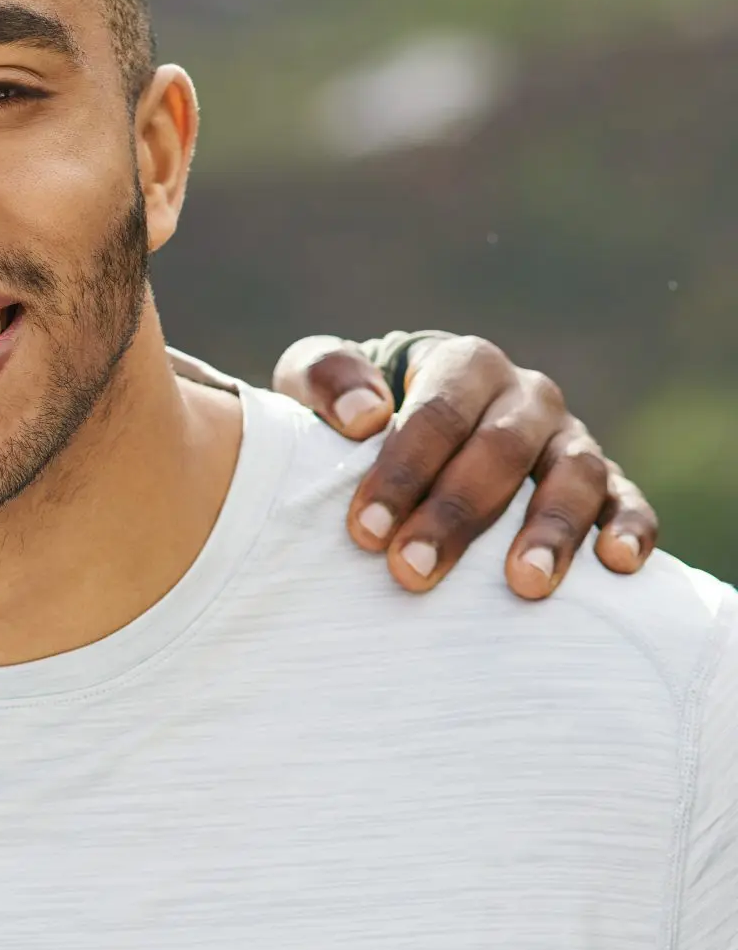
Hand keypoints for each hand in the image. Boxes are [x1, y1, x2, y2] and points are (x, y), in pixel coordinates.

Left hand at [273, 333, 656, 600]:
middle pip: (500, 451)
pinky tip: (619, 565)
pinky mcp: (606, 483)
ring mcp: (570, 439)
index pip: (438, 412)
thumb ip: (327, 378)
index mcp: (465, 364)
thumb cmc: (356, 411)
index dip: (401, 471)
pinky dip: (630, 528)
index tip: (363, 529)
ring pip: (575, 476)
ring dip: (550, 531)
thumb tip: (363, 416)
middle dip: (456, 515)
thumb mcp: (320, 378)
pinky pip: (629, 500)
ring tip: (523, 585)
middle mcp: (526, 397)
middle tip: (412, 571)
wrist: (407, 421)